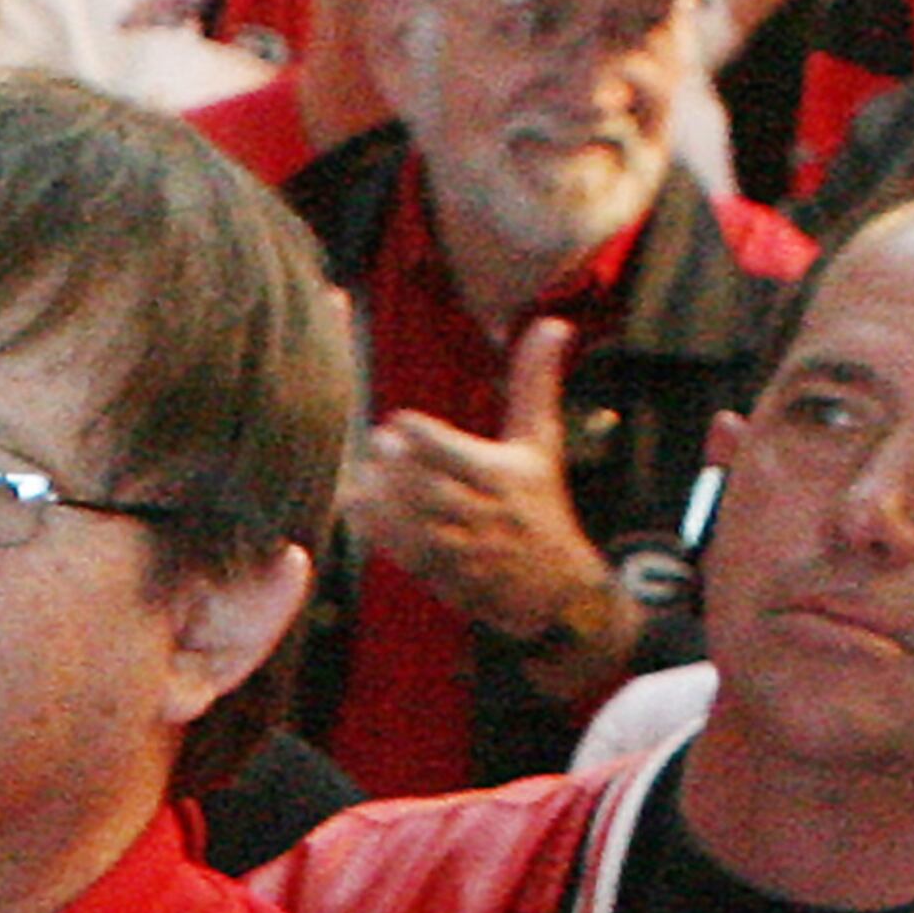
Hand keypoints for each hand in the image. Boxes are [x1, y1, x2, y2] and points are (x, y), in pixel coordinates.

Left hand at [346, 320, 631, 684]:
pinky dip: (379, 532)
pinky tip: (359, 507)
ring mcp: (465, 552)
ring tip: (364, 475)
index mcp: (507, 478)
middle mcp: (486, 516)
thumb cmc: (541, 502)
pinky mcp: (446, 578)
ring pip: (415, 525)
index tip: (399, 421)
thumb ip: (536, 383)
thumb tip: (554, 322)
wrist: (554, 589)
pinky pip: (406, 555)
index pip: (457, 455)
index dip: (422, 437)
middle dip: (398, 467)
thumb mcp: (541, 442)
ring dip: (384, 501)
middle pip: (433, 490)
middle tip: (376, 444)